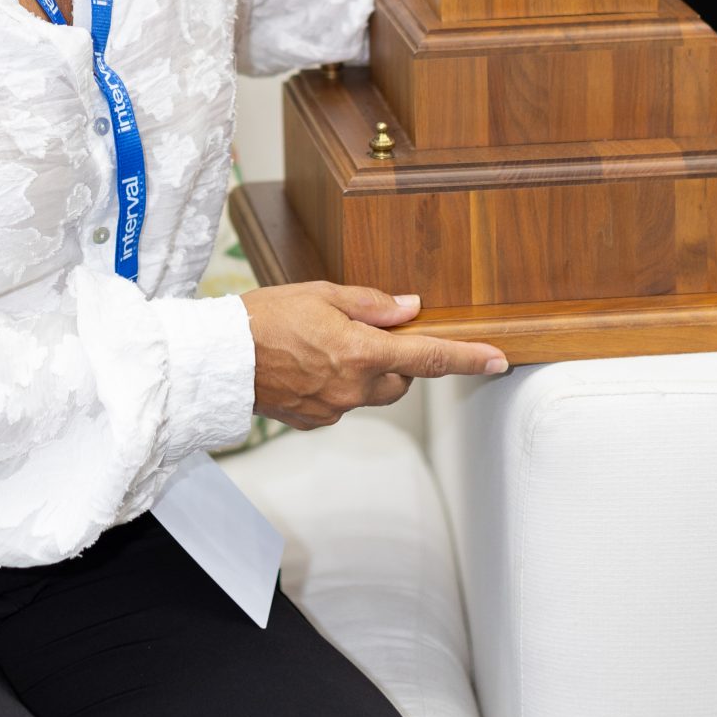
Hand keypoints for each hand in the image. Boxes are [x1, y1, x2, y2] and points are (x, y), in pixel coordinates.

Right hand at [242, 281, 506, 428]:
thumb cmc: (263, 318)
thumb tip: (410, 309)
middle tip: (360, 333)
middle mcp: (353, 388)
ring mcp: (335, 410)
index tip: (497, 360)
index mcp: (360, 352)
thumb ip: (371, 304)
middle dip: (394, 359)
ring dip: (363, 373)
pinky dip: (336, 386)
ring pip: (371, 393)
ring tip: (323, 347)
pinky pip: (342, 404)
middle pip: (400, 379)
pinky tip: (307, 367)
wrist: (218, 359)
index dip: (467, 358)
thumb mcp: (321, 294)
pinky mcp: (315, 422)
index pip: (428, 358)